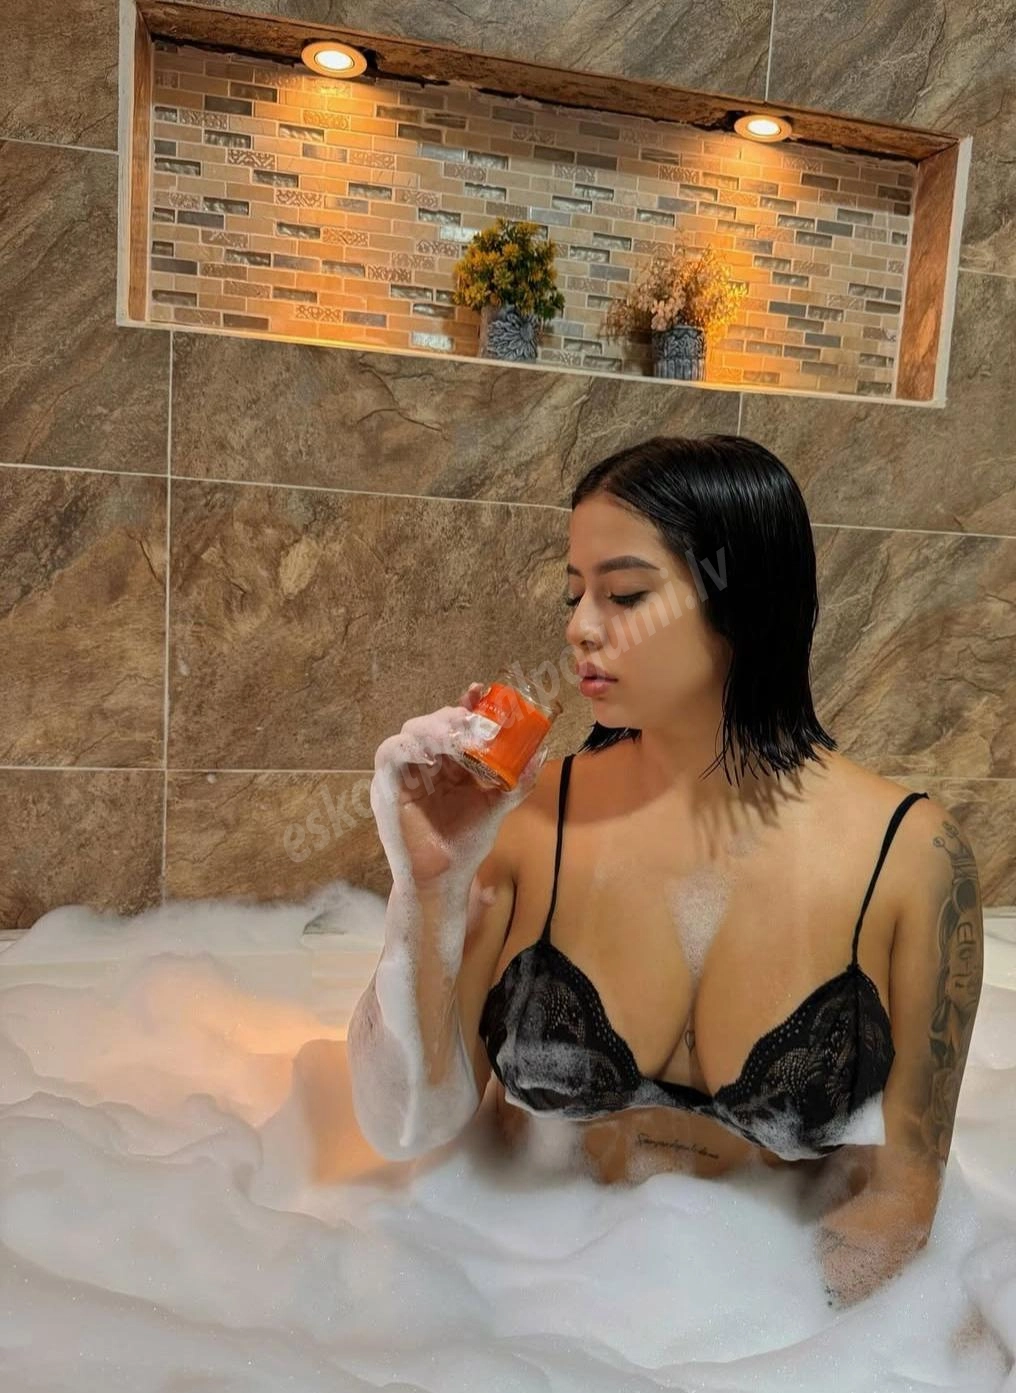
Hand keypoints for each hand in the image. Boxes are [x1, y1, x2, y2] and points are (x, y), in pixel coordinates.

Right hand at [370, 682, 547, 890]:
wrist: (443, 880)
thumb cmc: (464, 844)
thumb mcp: (496, 807)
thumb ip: (515, 781)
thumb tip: (540, 752)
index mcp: (448, 764)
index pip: (454, 725)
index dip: (466, 706)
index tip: (481, 691)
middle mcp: (424, 764)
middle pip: (432, 723)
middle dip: (451, 716)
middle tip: (471, 719)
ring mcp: (403, 773)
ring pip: (411, 732)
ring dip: (434, 728)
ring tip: (456, 735)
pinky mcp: (385, 787)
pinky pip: (390, 754)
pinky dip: (409, 747)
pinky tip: (432, 755)